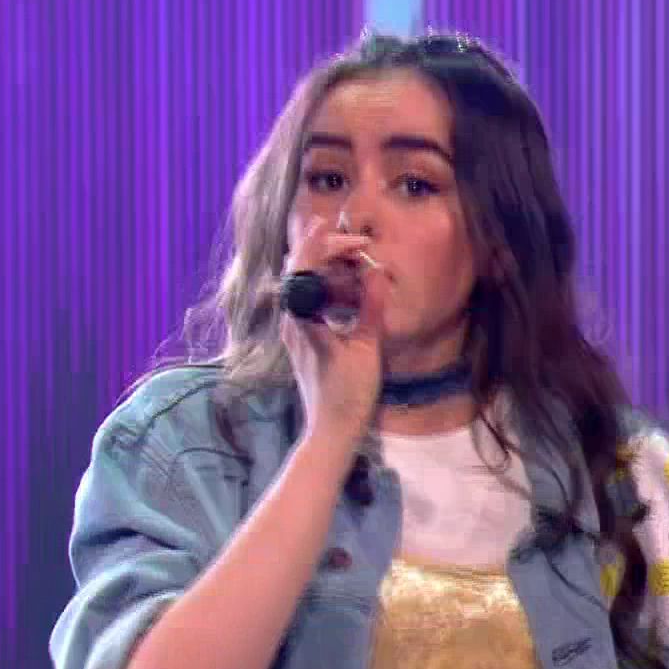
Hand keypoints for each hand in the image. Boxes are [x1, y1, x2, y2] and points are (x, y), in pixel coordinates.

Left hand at [280, 214, 388, 441]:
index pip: (304, 268)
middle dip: (328, 252)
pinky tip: (350, 291)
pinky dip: (330, 288)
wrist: (330, 432)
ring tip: (358, 263)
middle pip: (301, 271)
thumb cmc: (347, 395)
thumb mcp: (366, 350)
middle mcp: (292, 322)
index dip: (323, 245)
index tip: (346, 236)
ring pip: (305, 286)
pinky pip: (311, 302)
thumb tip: (376, 272)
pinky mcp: (303, 339)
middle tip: (360, 247)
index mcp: (301, 320)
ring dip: (330, 269)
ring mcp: (295, 331)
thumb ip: (371, 308)